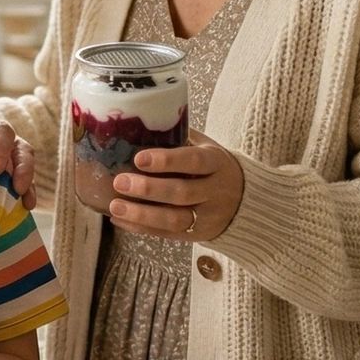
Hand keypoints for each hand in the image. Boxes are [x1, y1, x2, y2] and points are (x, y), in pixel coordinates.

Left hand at [0, 93, 35, 205]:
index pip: (2, 128)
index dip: (3, 148)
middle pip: (19, 147)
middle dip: (23, 168)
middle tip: (18, 188)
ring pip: (21, 165)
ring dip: (28, 183)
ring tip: (27, 203)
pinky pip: (13, 180)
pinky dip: (21, 194)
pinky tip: (23, 208)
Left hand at [109, 138, 245, 242]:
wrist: (244, 200)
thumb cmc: (212, 166)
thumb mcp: (205, 147)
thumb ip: (179, 137)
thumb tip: (137, 123)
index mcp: (217, 162)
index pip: (194, 161)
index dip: (167, 161)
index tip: (139, 158)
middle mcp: (215, 191)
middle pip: (182, 192)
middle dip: (148, 189)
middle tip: (120, 182)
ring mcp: (207, 216)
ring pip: (175, 219)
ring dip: (142, 215)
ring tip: (115, 207)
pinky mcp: (197, 235)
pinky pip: (167, 234)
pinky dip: (142, 228)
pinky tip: (120, 220)